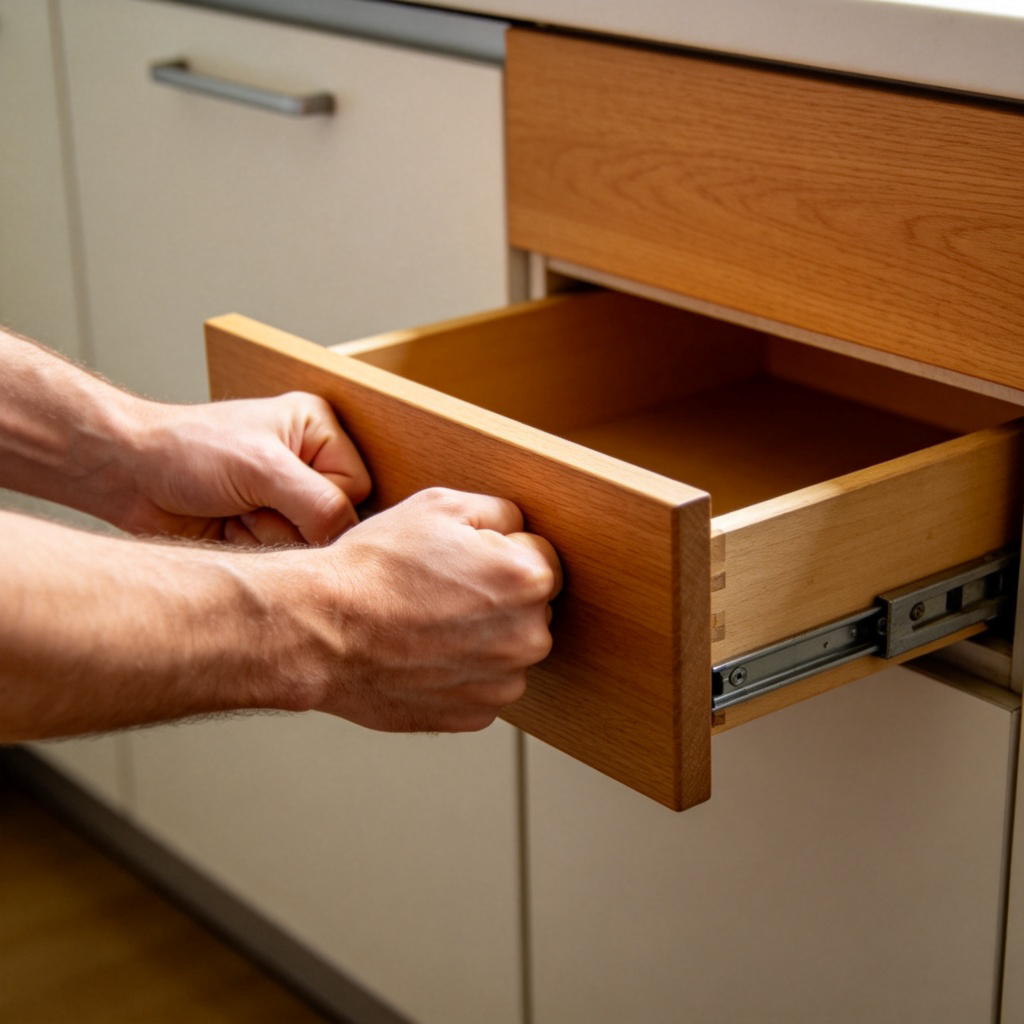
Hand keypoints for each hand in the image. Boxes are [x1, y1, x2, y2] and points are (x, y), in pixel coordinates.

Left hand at [120, 392, 370, 544]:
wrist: (128, 476)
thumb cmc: (186, 450)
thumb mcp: (261, 468)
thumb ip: (319, 503)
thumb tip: (347, 538)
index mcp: (318, 430)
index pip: (357, 487)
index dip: (321, 503)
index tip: (277, 491)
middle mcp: (309, 464)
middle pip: (334, 521)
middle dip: (287, 522)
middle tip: (249, 501)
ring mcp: (287, 498)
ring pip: (308, 544)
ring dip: (266, 536)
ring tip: (234, 511)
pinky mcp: (266, 527)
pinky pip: (283, 557)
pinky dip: (252, 549)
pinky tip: (226, 527)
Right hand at [287, 488, 561, 732]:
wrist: (323, 629)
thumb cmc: (374, 569)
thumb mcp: (440, 506)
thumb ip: (500, 512)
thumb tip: (518, 526)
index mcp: (529, 580)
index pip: (541, 559)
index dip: (499, 552)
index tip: (463, 561)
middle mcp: (528, 637)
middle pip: (529, 608)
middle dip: (496, 597)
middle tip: (441, 590)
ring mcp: (503, 682)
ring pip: (507, 649)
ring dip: (481, 637)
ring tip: (427, 622)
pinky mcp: (476, 715)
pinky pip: (482, 684)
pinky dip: (460, 672)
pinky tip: (424, 653)